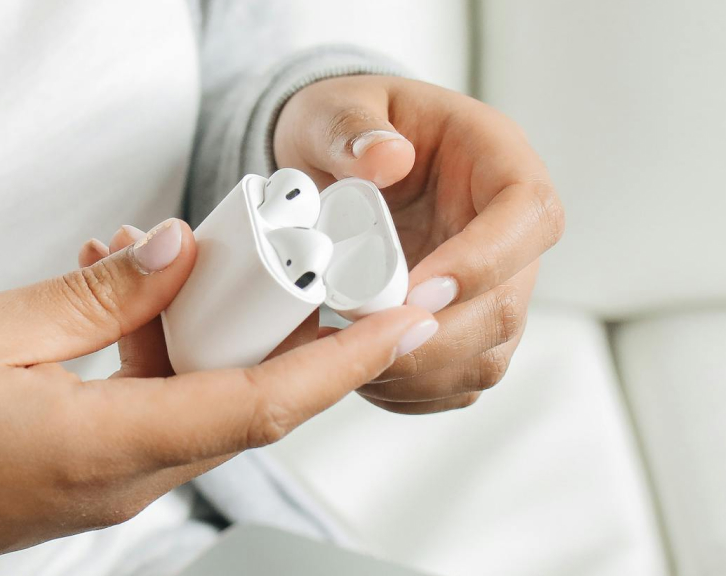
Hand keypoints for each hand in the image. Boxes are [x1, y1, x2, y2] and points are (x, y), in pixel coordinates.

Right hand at [0, 218, 434, 574]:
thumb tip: (172, 254)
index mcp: (107, 448)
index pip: (263, 405)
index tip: (405, 319)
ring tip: (175, 259)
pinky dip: (161, 350)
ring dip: (210, 330)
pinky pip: (155, 405)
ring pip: (203, 399)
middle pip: (250, 401)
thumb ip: (96, 297)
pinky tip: (125, 297)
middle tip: (308, 262)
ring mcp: (111, 480)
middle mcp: (127, 477)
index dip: (345, 360)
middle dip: (295, 332)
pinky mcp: (90, 470)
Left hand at [274, 75, 564, 413]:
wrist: (334, 163)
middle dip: (440, 337)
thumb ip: (350, 128)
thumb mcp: (335, 110)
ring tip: (352, 360)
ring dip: (422, 372)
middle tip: (366, 342)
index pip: (528, 215)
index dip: (484, 262)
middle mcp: (507, 231)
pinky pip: (458, 378)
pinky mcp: (465, 326)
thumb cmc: (345, 130)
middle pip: (510, 302)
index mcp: (496, 161)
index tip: (419, 290)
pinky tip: (364, 375)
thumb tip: (385, 157)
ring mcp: (492, 285)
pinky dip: (413, 392)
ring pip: (488, 353)